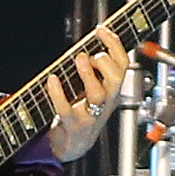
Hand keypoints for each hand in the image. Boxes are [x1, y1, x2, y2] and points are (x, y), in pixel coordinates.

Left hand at [45, 29, 128, 161]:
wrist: (75, 145)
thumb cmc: (82, 111)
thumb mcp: (93, 89)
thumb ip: (94, 70)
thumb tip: (88, 46)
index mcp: (112, 90)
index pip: (123, 65)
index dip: (114, 45)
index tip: (101, 30)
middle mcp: (105, 102)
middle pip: (116, 79)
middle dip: (106, 62)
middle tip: (92, 54)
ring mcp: (91, 114)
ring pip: (98, 95)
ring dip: (89, 74)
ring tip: (79, 58)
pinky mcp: (73, 124)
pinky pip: (66, 109)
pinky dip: (58, 93)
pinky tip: (51, 79)